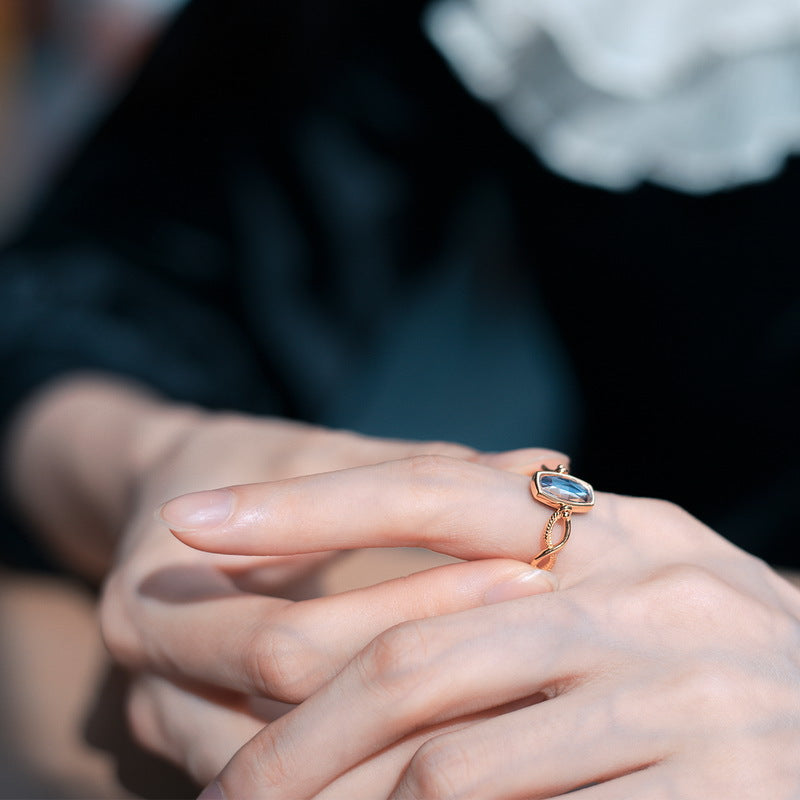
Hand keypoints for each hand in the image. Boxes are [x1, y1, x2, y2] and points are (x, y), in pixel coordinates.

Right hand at [97, 411, 564, 783]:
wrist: (173, 501)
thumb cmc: (253, 469)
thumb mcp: (319, 455)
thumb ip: (416, 470)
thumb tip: (545, 465)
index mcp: (150, 601)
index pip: (293, 643)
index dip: (414, 614)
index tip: (524, 577)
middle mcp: (148, 685)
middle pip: (296, 720)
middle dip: (422, 684)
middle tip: (539, 645)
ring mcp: (173, 731)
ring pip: (304, 779)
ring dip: (412, 745)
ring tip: (523, 697)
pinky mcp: (206, 748)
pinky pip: (306, 783)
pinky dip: (382, 765)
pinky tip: (463, 729)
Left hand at [161, 457, 799, 798]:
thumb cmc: (713, 664)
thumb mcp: (625, 594)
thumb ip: (521, 582)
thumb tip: (376, 600)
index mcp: (609, 525)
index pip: (422, 491)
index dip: (298, 508)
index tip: (187, 524)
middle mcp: (641, 587)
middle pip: (412, 650)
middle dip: (295, 728)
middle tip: (218, 785)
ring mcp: (677, 688)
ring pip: (450, 762)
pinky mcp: (711, 787)